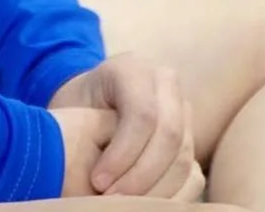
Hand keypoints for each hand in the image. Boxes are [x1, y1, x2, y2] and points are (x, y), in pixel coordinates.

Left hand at [51, 55, 202, 199]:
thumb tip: (95, 177)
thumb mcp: (71, 108)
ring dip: (157, 191)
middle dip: (141, 176)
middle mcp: (164, 81)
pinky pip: (192, 173)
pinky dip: (171, 195)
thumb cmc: (76, 107)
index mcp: (132, 67)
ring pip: (184, 157)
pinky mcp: (190, 136)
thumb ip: (85, 128)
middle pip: (169, 137)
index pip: (142, 115)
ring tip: (125, 205)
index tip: (98, 182)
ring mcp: (183, 108)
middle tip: (112, 200)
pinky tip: (144, 205)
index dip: (123, 155)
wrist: (91, 104)